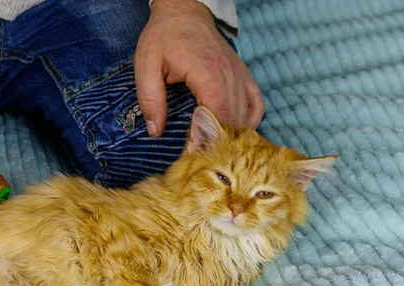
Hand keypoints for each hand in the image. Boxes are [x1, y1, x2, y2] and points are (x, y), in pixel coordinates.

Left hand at [134, 0, 264, 136]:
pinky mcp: (243, 75)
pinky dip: (250, 120)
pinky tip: (236, 131)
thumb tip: (155, 131)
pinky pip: (257, 104)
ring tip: (216, 147)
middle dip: (221, 141)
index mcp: (206, 72)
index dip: (209, 137)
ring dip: (233, 134)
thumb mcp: (146, 66)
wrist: (184, 12)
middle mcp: (228, 74)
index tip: (194, 148)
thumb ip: (149, 99)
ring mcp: (239, 74)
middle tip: (203, 153)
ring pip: (246, 115)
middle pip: (235, 119)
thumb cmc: (164, 37)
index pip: (218, 114)